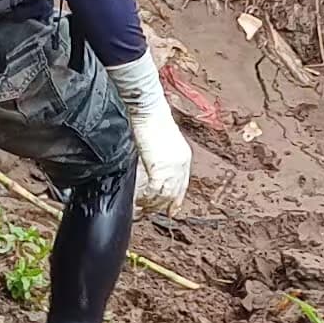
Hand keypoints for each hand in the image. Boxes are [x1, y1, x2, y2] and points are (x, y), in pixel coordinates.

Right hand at [112, 47, 193, 211]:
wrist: (148, 109)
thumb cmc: (151, 118)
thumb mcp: (161, 140)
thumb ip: (160, 155)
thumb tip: (152, 164)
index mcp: (184, 157)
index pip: (183, 184)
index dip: (176, 199)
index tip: (171, 210)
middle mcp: (182, 164)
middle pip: (175, 192)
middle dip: (164, 205)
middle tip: (152, 213)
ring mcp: (172, 167)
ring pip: (164, 195)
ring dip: (153, 204)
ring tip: (142, 208)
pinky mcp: (160, 169)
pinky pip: (154, 192)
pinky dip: (146, 198)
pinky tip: (138, 201)